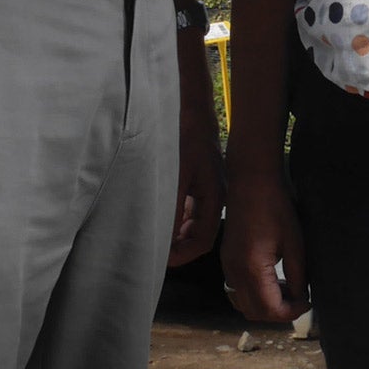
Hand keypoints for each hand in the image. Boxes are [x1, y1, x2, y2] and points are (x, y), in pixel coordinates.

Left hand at [170, 92, 224, 266]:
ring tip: (154, 236)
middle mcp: (215, 196)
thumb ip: (173, 207)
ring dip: (177, 232)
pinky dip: (176, 217)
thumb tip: (167, 238)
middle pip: (200, 233)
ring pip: (194, 221)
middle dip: (179, 246)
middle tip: (155, 251)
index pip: (203, 240)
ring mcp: (207, 187)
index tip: (162, 260)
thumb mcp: (176, 175)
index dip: (183, 255)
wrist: (189, 108)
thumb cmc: (183, 136)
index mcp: (214, 197)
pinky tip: (159, 215)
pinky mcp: (199, 179)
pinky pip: (190, 207)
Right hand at [220, 170, 309, 322]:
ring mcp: (228, 266)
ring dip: (265, 305)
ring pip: (244, 304)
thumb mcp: (294, 243)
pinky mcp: (227, 260)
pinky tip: (273, 278)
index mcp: (252, 269)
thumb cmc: (274, 207)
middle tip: (299, 298)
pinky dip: (255, 293)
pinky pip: (238, 290)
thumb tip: (301, 297)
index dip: (292, 312)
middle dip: (279, 312)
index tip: (307, 302)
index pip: (270, 310)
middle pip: (255, 312)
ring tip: (288, 288)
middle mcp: (235, 272)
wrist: (251, 182)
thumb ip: (297, 275)